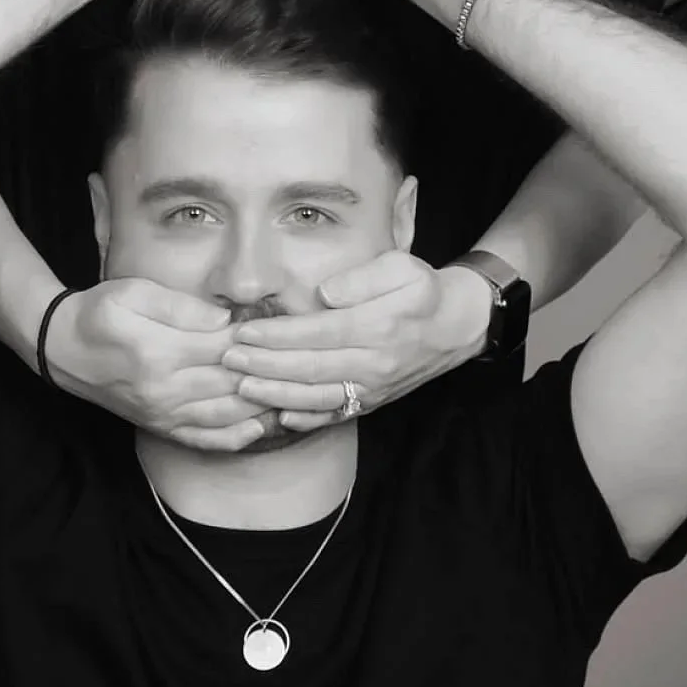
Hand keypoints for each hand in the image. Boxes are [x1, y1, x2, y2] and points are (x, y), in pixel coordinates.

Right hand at [43, 279, 271, 451]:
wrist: (62, 349)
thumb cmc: (99, 312)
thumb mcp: (133, 292)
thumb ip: (181, 307)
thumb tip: (225, 321)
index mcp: (158, 352)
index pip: (223, 348)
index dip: (256, 339)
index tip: (285, 329)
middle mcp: (164, 390)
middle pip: (230, 383)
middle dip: (268, 373)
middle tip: (301, 361)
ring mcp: (162, 414)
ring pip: (224, 416)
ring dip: (261, 406)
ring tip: (293, 392)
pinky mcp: (159, 427)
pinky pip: (203, 440)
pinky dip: (234, 437)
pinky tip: (260, 428)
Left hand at [220, 253, 492, 430]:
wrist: (457, 326)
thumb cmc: (422, 290)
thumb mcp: (401, 267)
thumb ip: (363, 278)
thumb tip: (325, 294)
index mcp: (379, 326)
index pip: (318, 333)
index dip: (278, 335)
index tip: (244, 330)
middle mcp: (375, 363)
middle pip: (311, 368)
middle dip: (265, 364)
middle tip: (228, 358)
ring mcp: (374, 387)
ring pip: (319, 398)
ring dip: (277, 394)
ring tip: (242, 385)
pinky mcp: (373, 401)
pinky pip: (336, 415)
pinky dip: (306, 419)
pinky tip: (278, 415)